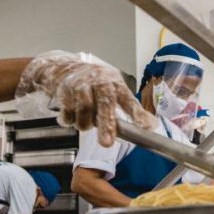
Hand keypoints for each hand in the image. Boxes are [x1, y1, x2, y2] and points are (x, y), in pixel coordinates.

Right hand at [16, 51, 155, 145]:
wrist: (67, 69)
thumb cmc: (97, 85)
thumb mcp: (114, 90)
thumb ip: (125, 108)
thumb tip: (147, 127)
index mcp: (116, 84)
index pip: (129, 100)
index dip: (138, 113)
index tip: (147, 126)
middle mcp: (100, 83)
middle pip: (104, 105)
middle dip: (106, 125)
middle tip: (107, 143)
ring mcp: (81, 85)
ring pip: (84, 113)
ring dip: (85, 124)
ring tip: (85, 123)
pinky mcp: (65, 91)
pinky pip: (68, 115)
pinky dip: (70, 121)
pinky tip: (72, 117)